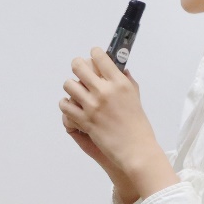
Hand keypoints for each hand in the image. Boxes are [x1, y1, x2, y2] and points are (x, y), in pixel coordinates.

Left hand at [60, 48, 177, 201]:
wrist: (136, 149)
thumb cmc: (138, 125)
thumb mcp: (135, 97)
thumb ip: (126, 81)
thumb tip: (120, 69)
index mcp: (120, 83)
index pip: (100, 57)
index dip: (94, 53)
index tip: (93, 55)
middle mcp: (105, 91)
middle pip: (79, 66)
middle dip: (78, 65)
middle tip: (80, 70)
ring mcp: (93, 106)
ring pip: (69, 84)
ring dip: (71, 86)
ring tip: (76, 91)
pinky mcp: (84, 120)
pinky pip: (65, 105)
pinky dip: (66, 104)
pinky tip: (72, 105)